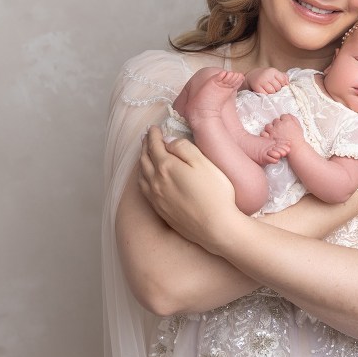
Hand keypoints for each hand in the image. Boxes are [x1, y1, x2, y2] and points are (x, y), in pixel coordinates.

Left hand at [138, 125, 243, 250]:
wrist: (216, 228)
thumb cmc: (215, 194)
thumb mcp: (204, 163)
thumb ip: (184, 148)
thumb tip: (168, 141)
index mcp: (166, 167)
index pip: (155, 146)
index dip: (153, 135)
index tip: (154, 128)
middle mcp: (156, 182)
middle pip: (145, 159)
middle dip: (145, 145)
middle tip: (147, 137)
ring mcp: (156, 198)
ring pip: (142, 175)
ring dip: (142, 161)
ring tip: (144, 154)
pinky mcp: (160, 211)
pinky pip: (144, 189)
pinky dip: (142, 178)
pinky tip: (146, 178)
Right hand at [246, 67, 289, 93]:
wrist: (252, 76)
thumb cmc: (266, 76)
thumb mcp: (274, 73)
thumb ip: (283, 77)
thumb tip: (288, 84)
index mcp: (273, 71)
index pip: (283, 80)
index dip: (283, 84)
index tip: (280, 85)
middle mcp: (267, 75)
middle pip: (278, 87)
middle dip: (277, 89)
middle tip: (273, 88)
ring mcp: (261, 81)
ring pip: (272, 91)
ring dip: (272, 93)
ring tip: (269, 90)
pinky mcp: (256, 87)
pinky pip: (265, 94)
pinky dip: (266, 94)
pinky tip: (264, 91)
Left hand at [262, 114, 302, 142]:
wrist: (296, 149)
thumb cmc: (298, 139)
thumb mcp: (299, 126)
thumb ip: (294, 119)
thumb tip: (288, 114)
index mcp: (287, 121)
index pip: (283, 116)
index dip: (284, 120)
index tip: (285, 124)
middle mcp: (279, 125)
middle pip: (275, 120)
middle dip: (277, 124)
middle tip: (280, 129)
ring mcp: (273, 131)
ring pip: (268, 126)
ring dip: (270, 128)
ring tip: (273, 132)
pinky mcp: (269, 138)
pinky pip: (263, 133)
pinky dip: (265, 134)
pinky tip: (269, 136)